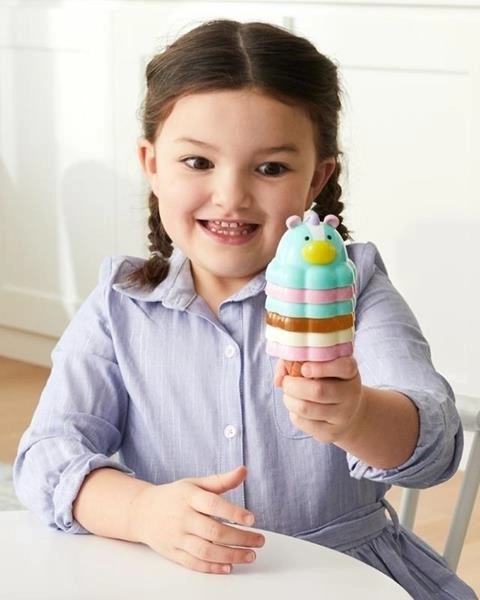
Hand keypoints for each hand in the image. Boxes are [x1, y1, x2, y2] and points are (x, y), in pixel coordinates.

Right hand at [131, 465, 264, 573]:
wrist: (142, 511)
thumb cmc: (174, 496)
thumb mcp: (195, 483)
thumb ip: (221, 480)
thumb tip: (243, 471)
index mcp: (189, 497)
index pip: (213, 505)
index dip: (233, 512)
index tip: (251, 518)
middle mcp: (182, 517)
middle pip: (213, 532)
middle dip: (240, 538)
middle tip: (259, 540)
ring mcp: (177, 537)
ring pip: (206, 551)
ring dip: (230, 555)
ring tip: (250, 555)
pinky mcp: (173, 553)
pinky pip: (194, 563)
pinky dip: (212, 567)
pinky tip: (229, 566)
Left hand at [275, 357, 364, 443]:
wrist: (346, 410)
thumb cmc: (325, 380)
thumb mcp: (316, 365)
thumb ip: (295, 361)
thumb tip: (279, 379)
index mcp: (350, 372)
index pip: (343, 367)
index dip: (321, 367)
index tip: (304, 368)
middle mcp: (351, 393)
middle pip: (318, 391)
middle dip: (293, 385)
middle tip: (287, 382)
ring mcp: (343, 415)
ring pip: (306, 408)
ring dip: (289, 399)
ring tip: (289, 394)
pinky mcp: (331, 432)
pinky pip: (302, 422)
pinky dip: (293, 413)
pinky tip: (298, 407)